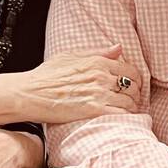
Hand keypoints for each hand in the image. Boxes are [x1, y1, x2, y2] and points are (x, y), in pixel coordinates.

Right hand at [15, 44, 142, 123]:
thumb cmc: (47, 75)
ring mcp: (99, 94)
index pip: (130, 70)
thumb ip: (98, 52)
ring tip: (128, 112)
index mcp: (97, 61)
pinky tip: (122, 120)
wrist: (31, 93)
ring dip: (132, 107)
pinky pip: (122, 114)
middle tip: (132, 101)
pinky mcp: (94, 110)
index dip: (136, 80)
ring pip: (130, 101)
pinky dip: (126, 117)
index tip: (133, 87)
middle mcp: (101, 76)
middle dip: (136, 94)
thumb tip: (119, 48)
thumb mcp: (71, 55)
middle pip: (133, 86)